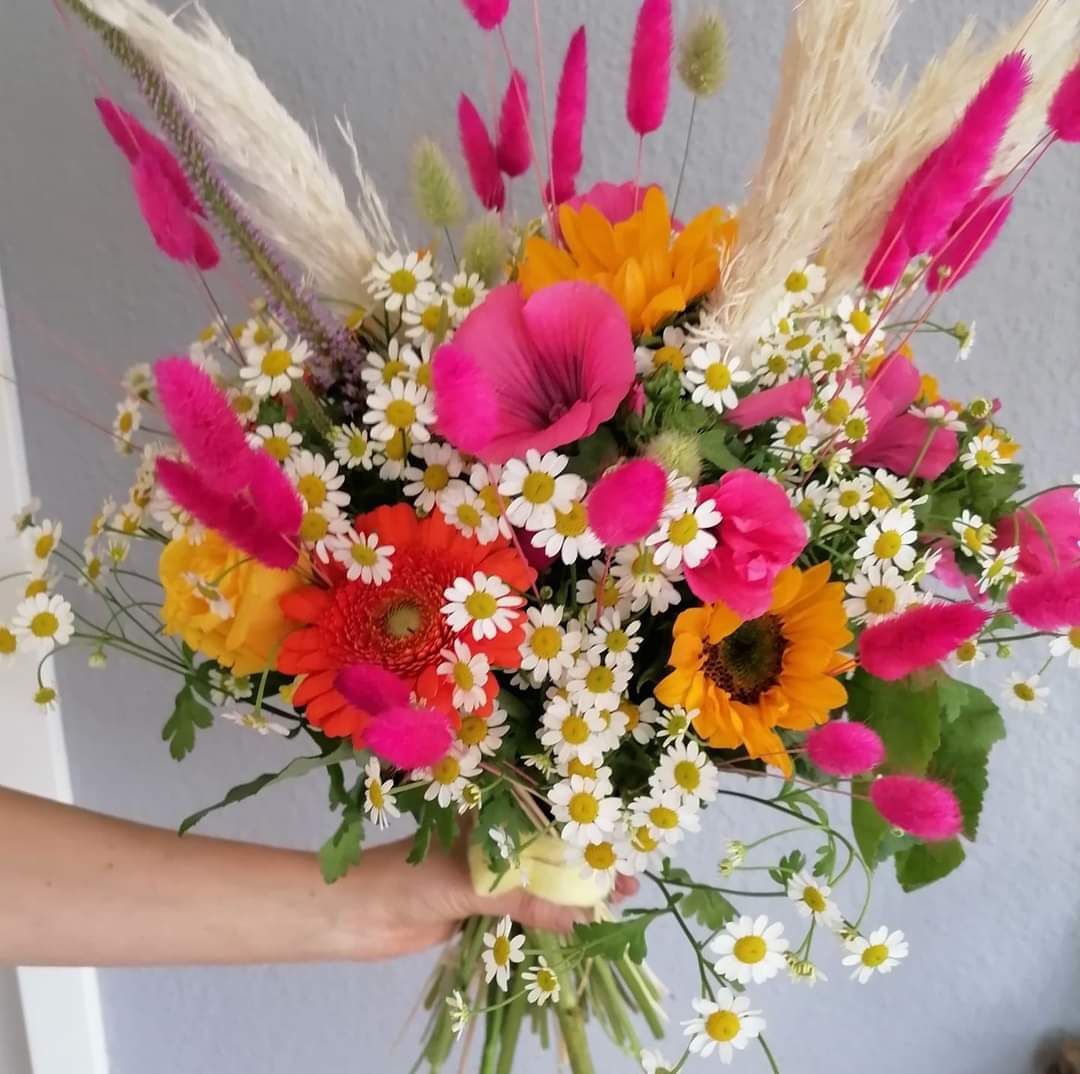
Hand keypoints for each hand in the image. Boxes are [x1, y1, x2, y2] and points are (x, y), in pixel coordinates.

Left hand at [335, 837, 638, 959]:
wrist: (357, 914)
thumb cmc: (408, 879)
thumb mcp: (471, 883)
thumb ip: (524, 898)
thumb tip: (582, 915)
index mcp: (490, 812)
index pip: (548, 815)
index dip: (586, 829)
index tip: (622, 846)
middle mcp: (493, 835)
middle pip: (550, 848)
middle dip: (587, 863)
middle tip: (629, 882)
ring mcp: (488, 869)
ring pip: (540, 878)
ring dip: (573, 891)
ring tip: (613, 904)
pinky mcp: (481, 901)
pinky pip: (525, 905)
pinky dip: (550, 914)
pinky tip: (577, 921)